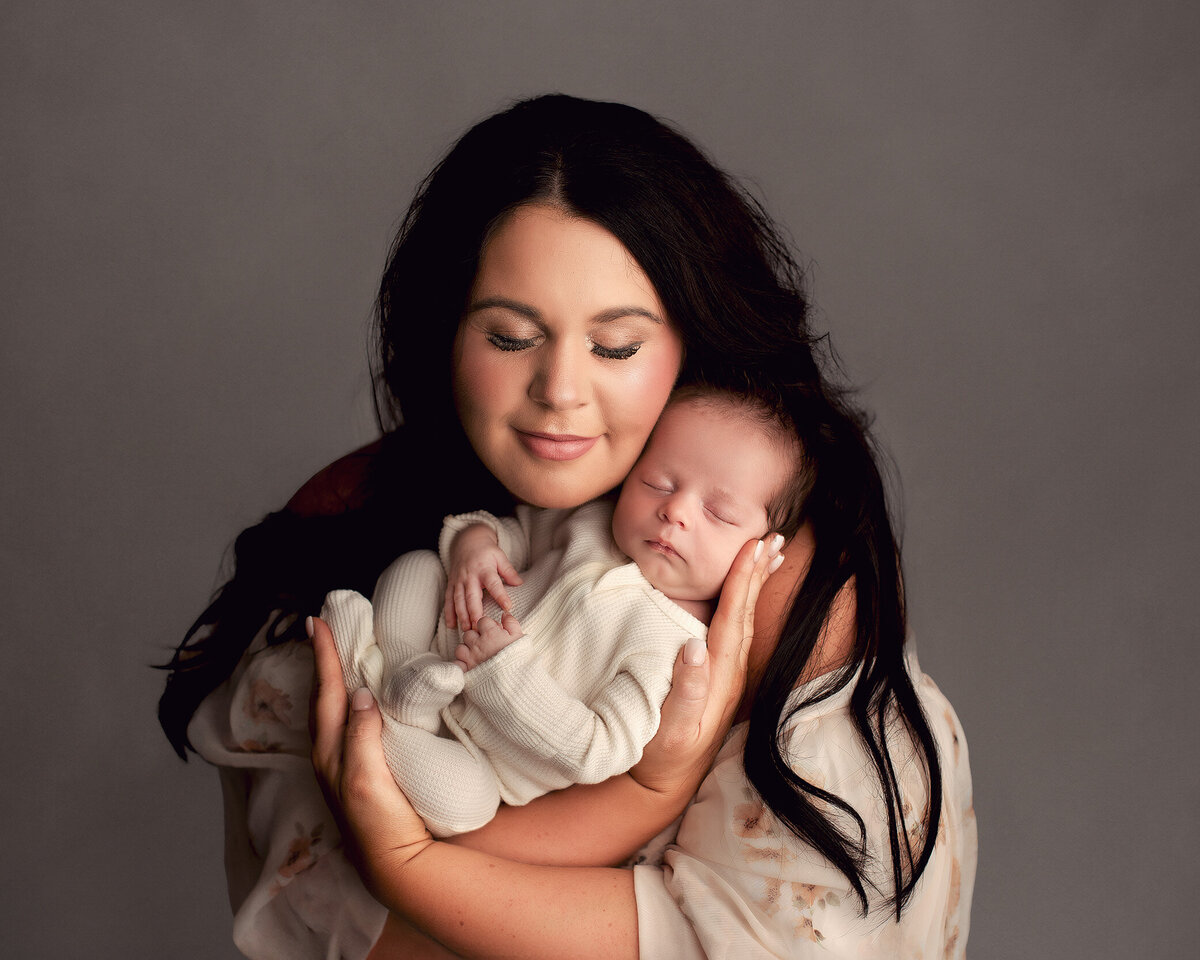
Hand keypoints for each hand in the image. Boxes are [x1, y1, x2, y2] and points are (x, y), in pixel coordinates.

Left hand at [308, 615, 433, 896]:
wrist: (396, 865)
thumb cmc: (381, 823)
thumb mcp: (367, 777)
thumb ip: (361, 735)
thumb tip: (361, 693)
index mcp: (330, 751)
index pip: (327, 692)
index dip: (323, 656)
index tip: (316, 621)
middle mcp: (330, 755)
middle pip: (322, 698)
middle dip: (321, 662)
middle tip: (322, 629)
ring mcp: (343, 766)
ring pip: (332, 711)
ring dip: (332, 680)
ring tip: (336, 656)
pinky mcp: (359, 773)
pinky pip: (346, 725)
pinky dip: (348, 702)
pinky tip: (360, 701)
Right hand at [443, 524, 522, 629]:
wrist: (467, 542)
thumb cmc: (486, 552)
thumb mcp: (500, 556)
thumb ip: (509, 571)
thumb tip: (520, 583)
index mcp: (484, 569)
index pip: (494, 583)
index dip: (500, 595)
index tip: (507, 607)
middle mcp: (469, 576)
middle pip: (472, 596)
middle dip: (475, 612)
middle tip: (480, 626)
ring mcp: (458, 581)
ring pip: (458, 600)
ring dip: (462, 615)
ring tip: (467, 629)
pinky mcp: (451, 584)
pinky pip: (448, 600)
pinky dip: (449, 613)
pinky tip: (452, 625)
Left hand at [455, 612, 523, 669]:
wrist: (517, 682)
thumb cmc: (520, 659)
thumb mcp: (520, 637)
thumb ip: (511, 623)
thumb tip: (504, 614)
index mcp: (491, 633)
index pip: (482, 621)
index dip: (488, 626)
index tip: (494, 633)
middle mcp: (478, 644)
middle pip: (469, 633)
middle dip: (476, 637)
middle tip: (486, 645)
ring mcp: (471, 658)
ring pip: (460, 647)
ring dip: (467, 650)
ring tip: (477, 655)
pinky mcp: (468, 672)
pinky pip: (457, 664)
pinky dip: (461, 664)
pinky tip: (468, 666)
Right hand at [630, 534, 784, 799]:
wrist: (665, 783)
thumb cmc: (661, 753)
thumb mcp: (671, 728)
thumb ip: (685, 690)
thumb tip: (694, 646)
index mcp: (719, 674)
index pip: (734, 617)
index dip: (743, 580)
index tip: (753, 546)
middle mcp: (728, 671)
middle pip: (747, 612)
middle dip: (758, 573)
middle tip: (774, 536)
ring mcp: (725, 674)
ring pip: (745, 618)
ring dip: (756, 584)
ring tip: (768, 554)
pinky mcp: (717, 677)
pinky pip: (735, 628)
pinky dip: (743, 603)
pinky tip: (742, 593)